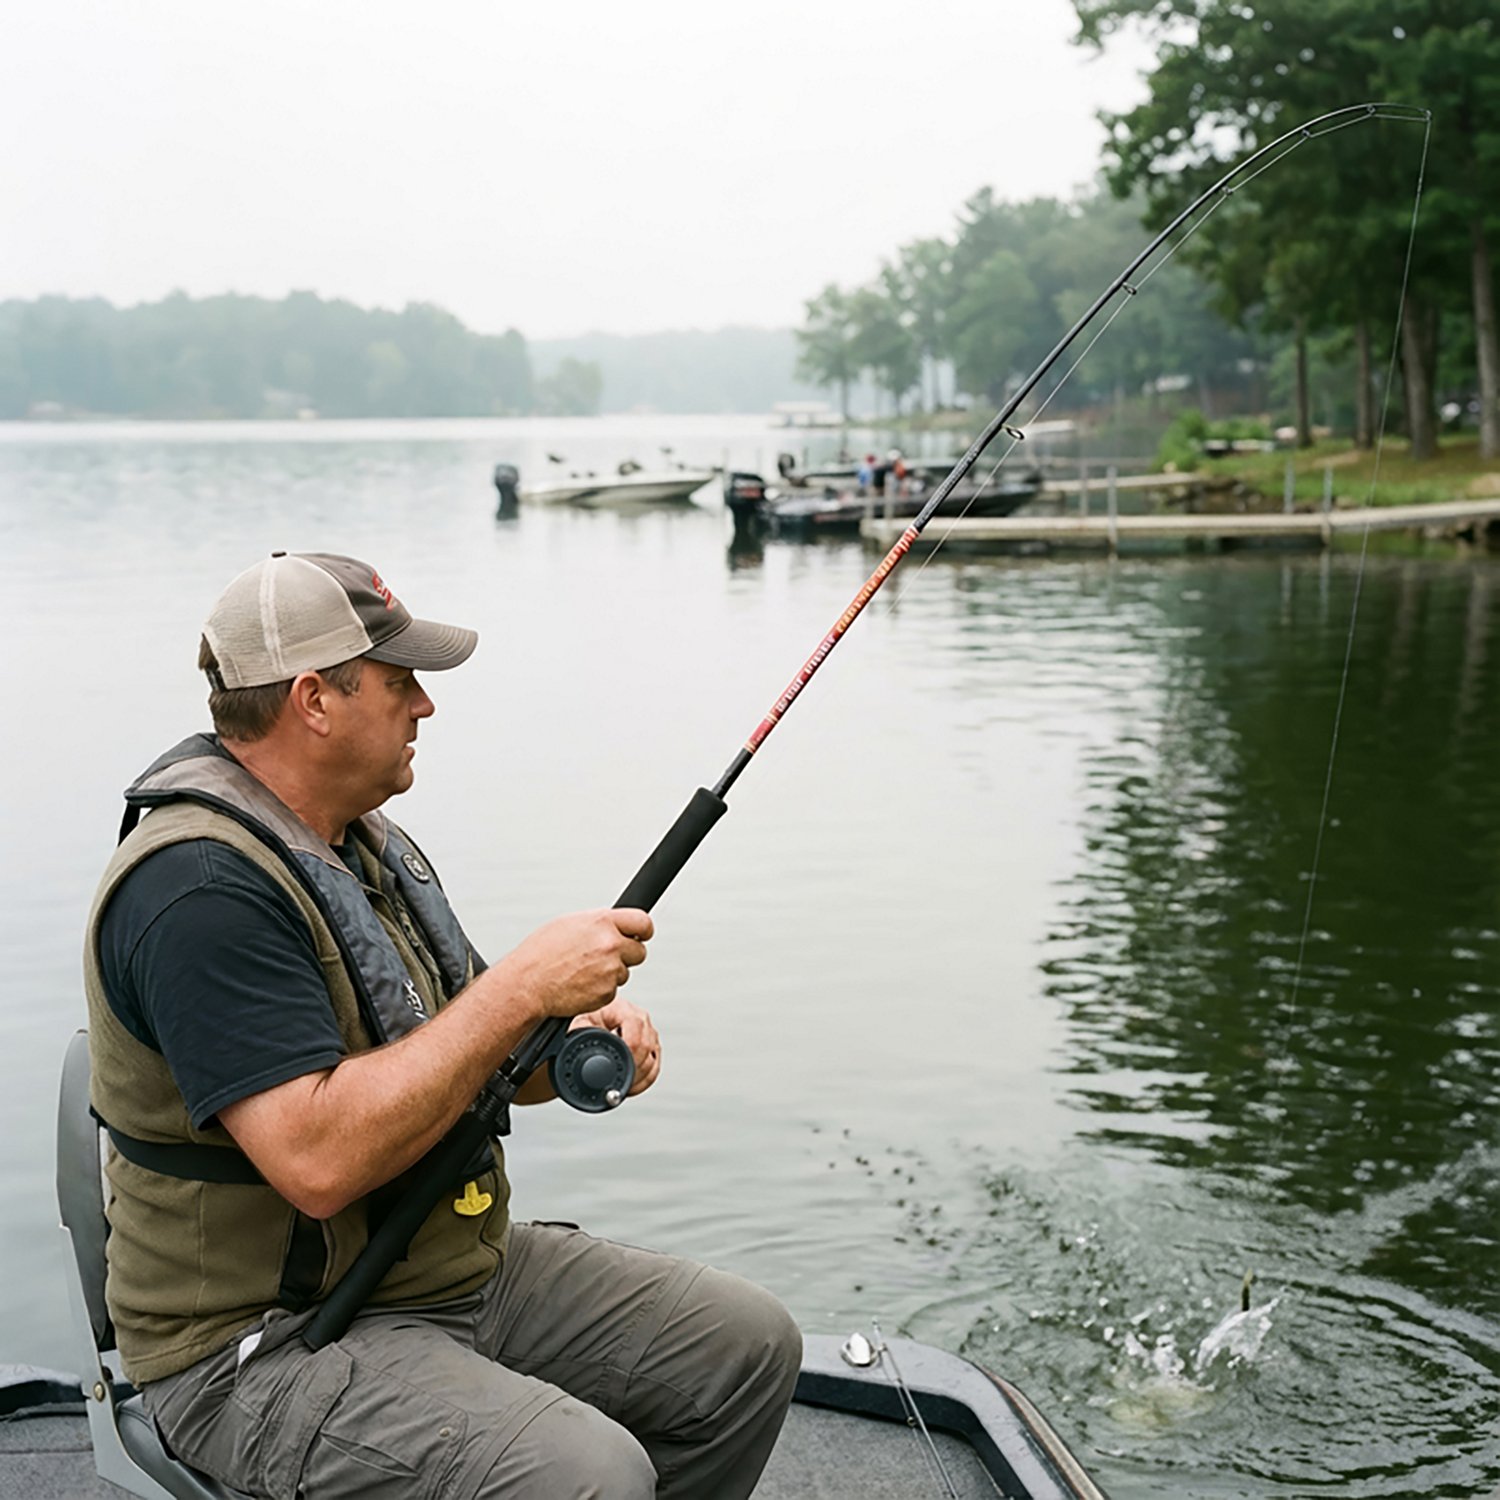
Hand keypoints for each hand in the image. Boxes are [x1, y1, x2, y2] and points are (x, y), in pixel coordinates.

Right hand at [502, 908, 653, 1020]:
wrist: (527, 984)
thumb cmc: (541, 953)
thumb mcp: (568, 924)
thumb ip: (598, 923)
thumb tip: (615, 924)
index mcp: (602, 922)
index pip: (643, 921)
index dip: (643, 930)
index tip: (641, 935)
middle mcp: (610, 944)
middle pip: (640, 951)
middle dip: (627, 955)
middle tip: (606, 958)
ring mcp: (610, 969)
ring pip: (625, 972)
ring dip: (610, 973)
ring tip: (583, 971)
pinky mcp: (607, 992)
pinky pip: (613, 990)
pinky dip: (601, 989)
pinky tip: (581, 984)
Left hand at [571, 996, 660, 1095]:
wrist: (597, 1015)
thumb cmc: (590, 1015)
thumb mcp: (581, 1020)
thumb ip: (582, 1031)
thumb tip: (582, 1049)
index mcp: (626, 1010)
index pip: (635, 1034)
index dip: (628, 1055)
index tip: (616, 1069)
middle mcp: (642, 1020)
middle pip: (646, 1049)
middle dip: (632, 1070)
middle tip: (616, 1082)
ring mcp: (649, 1033)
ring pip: (652, 1061)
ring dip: (638, 1078)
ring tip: (621, 1086)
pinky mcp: (652, 1046)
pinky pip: (654, 1068)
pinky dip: (643, 1081)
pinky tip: (631, 1086)